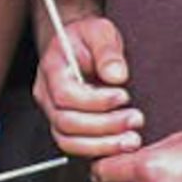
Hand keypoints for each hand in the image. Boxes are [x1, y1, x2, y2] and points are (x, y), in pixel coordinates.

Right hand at [34, 15, 145, 173]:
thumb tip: (116, 75)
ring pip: (68, 141)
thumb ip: (107, 50)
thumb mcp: (100, 30)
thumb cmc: (88, 38)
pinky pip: (78, 148)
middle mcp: (47, 95)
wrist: (81, 45)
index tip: (123, 95)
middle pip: (66, 122)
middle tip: (135, 119)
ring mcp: (54, 113)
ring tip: (132, 138)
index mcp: (52, 69)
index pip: (65, 94)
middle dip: (104, 126)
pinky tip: (123, 144)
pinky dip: (101, 151)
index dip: (96, 101)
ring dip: (103, 144)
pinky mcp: (67, 128)